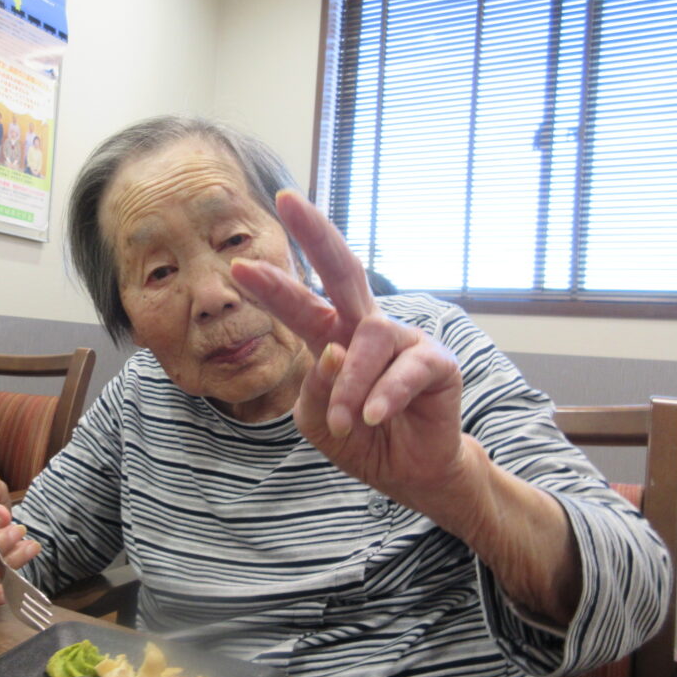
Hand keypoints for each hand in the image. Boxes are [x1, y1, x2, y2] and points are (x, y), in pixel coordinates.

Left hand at [233, 192, 581, 622]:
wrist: (411, 475)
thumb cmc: (363, 439)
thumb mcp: (320, 422)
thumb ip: (317, 390)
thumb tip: (332, 351)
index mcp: (333, 337)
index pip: (299, 305)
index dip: (272, 284)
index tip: (238, 264)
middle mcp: (366, 329)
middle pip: (343, 271)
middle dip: (315, 234)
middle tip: (287, 201)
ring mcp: (404, 341)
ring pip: (365, 343)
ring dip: (349, 387)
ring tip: (348, 422)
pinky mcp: (438, 362)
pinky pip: (405, 371)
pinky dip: (383, 396)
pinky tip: (374, 418)